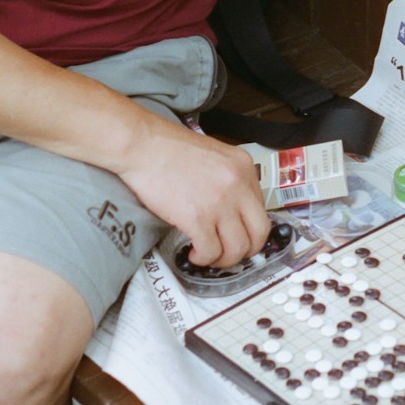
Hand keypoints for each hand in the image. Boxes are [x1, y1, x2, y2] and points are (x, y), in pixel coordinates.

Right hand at [115, 119, 268, 269]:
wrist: (142, 145)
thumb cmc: (169, 148)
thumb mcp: (214, 155)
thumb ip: (228, 178)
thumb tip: (231, 208)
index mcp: (244, 167)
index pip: (262, 208)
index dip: (250, 227)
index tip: (237, 234)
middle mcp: (238, 185)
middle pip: (259, 232)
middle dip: (247, 250)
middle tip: (230, 253)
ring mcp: (220, 202)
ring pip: (237, 248)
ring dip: (223, 259)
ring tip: (208, 255)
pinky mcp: (197, 218)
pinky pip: (211, 251)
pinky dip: (203, 258)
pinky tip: (193, 253)